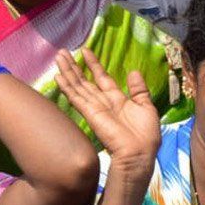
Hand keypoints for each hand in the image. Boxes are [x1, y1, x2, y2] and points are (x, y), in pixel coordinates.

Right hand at [55, 47, 161, 172]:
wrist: (139, 153)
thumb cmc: (146, 135)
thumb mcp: (146, 106)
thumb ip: (139, 89)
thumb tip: (133, 71)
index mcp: (117, 100)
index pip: (102, 78)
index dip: (93, 64)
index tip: (85, 51)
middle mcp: (103, 102)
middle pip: (85, 81)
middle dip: (74, 66)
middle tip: (63, 52)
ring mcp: (95, 108)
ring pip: (77, 86)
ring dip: (67, 71)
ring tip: (58, 56)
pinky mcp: (90, 114)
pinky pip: (76, 97)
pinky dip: (67, 86)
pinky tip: (58, 76)